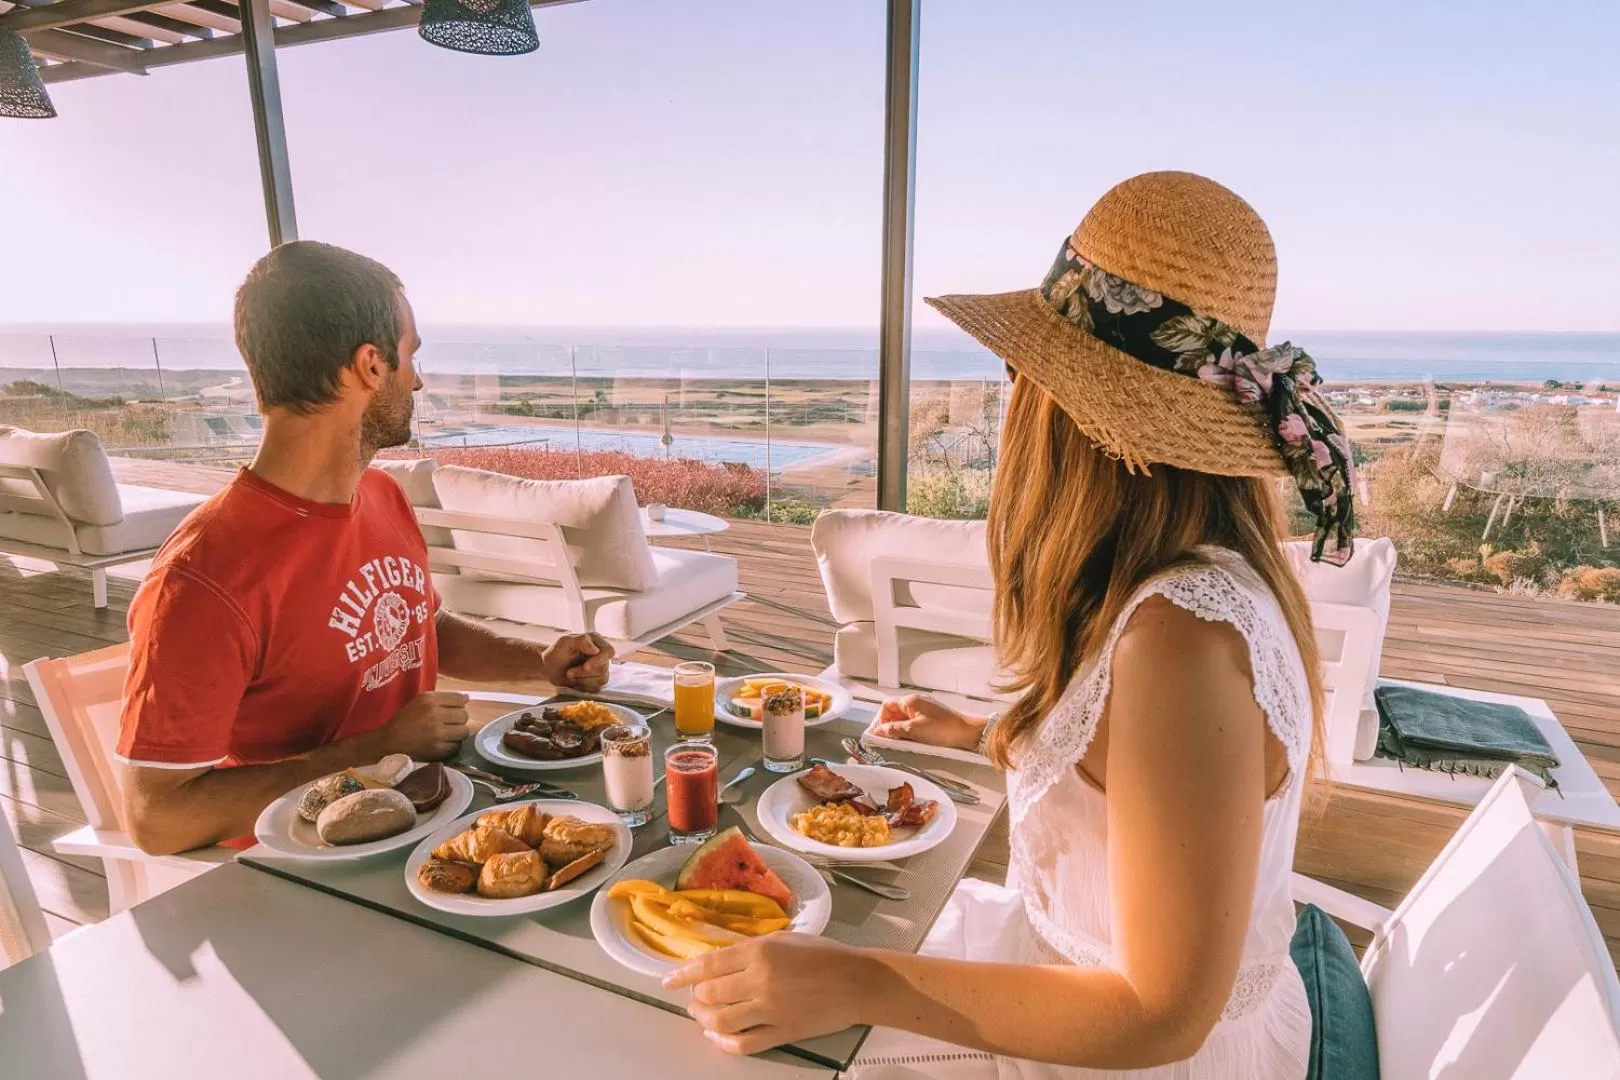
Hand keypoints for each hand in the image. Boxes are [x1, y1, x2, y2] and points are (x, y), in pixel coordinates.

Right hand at [363, 691, 468, 760]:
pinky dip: (452, 746)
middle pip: (464, 715)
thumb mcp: (418, 702)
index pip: (460, 698)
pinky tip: (443, 744)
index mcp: (429, 699)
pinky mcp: (437, 749)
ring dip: (458, 734)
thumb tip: (466, 699)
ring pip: (464, 731)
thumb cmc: (403, 722)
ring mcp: (437, 732)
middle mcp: (434, 714)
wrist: (387, 744)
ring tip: (447, 735)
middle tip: (450, 724)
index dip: (461, 704)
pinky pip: (457, 746)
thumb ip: (440, 699)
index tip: (457, 709)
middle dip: (459, 720)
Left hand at [544, 633, 613, 691]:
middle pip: (604, 668)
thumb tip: (596, 650)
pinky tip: (575, 681)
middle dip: (584, 672)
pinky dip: (583, 686)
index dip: (600, 660)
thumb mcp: (565, 642)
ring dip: (582, 679)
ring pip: (601, 680)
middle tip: (569, 672)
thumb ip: (581, 641)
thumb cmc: (556, 652)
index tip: (585, 666)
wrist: (548, 668)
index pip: (609, 652)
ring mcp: (600, 669)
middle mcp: (601, 655)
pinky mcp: (596, 681)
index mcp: (596, 641)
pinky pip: (596, 688)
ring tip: (570, 674)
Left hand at [664, 934, 869, 1054]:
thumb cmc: (824, 955)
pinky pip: (744, 1043)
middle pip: (710, 993)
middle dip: (696, 996)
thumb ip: (752, 949)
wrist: (857, 982)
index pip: (709, 964)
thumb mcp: (785, 939)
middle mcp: (760, 980)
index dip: (684, 973)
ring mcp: (770, 1009)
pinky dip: (724, 1043)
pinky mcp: (781, 1032)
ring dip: (704, 1019)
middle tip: (695, 997)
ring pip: (720, 1021)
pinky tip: (718, 1037)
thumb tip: (720, 959)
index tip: (669, 980)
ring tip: (702, 1016)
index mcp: (760, 952)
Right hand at [872, 694, 983, 750]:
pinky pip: (914, 724)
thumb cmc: (945, 728)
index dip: (880, 719)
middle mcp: (917, 702)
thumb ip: (893, 729)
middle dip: (889, 726)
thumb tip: (879, 731)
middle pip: (894, 712)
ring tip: (902, 742)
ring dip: (900, 730)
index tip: (878, 733)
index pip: (886, 706)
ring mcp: (925, 710)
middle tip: (889, 739)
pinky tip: (914, 741)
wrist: (968, 732)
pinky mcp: (932, 719)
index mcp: (911, 701)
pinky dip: (910, 732)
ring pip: (904, 719)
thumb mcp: (914, 730)